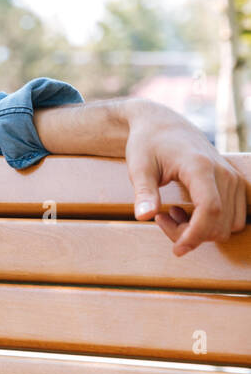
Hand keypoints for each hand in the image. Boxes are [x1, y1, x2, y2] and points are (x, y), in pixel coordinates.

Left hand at [124, 101, 247, 255]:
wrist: (162, 124)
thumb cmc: (148, 144)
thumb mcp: (138, 166)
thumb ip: (143, 192)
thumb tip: (143, 216)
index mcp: (200, 166)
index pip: (210, 210)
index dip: (195, 235)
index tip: (176, 250)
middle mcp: (224, 173)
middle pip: (219, 223)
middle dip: (189, 234)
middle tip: (159, 218)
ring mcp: (233, 179)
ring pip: (228, 225)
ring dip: (200, 230)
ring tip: (171, 213)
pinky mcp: (234, 184)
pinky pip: (232, 218)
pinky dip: (211, 224)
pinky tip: (185, 211)